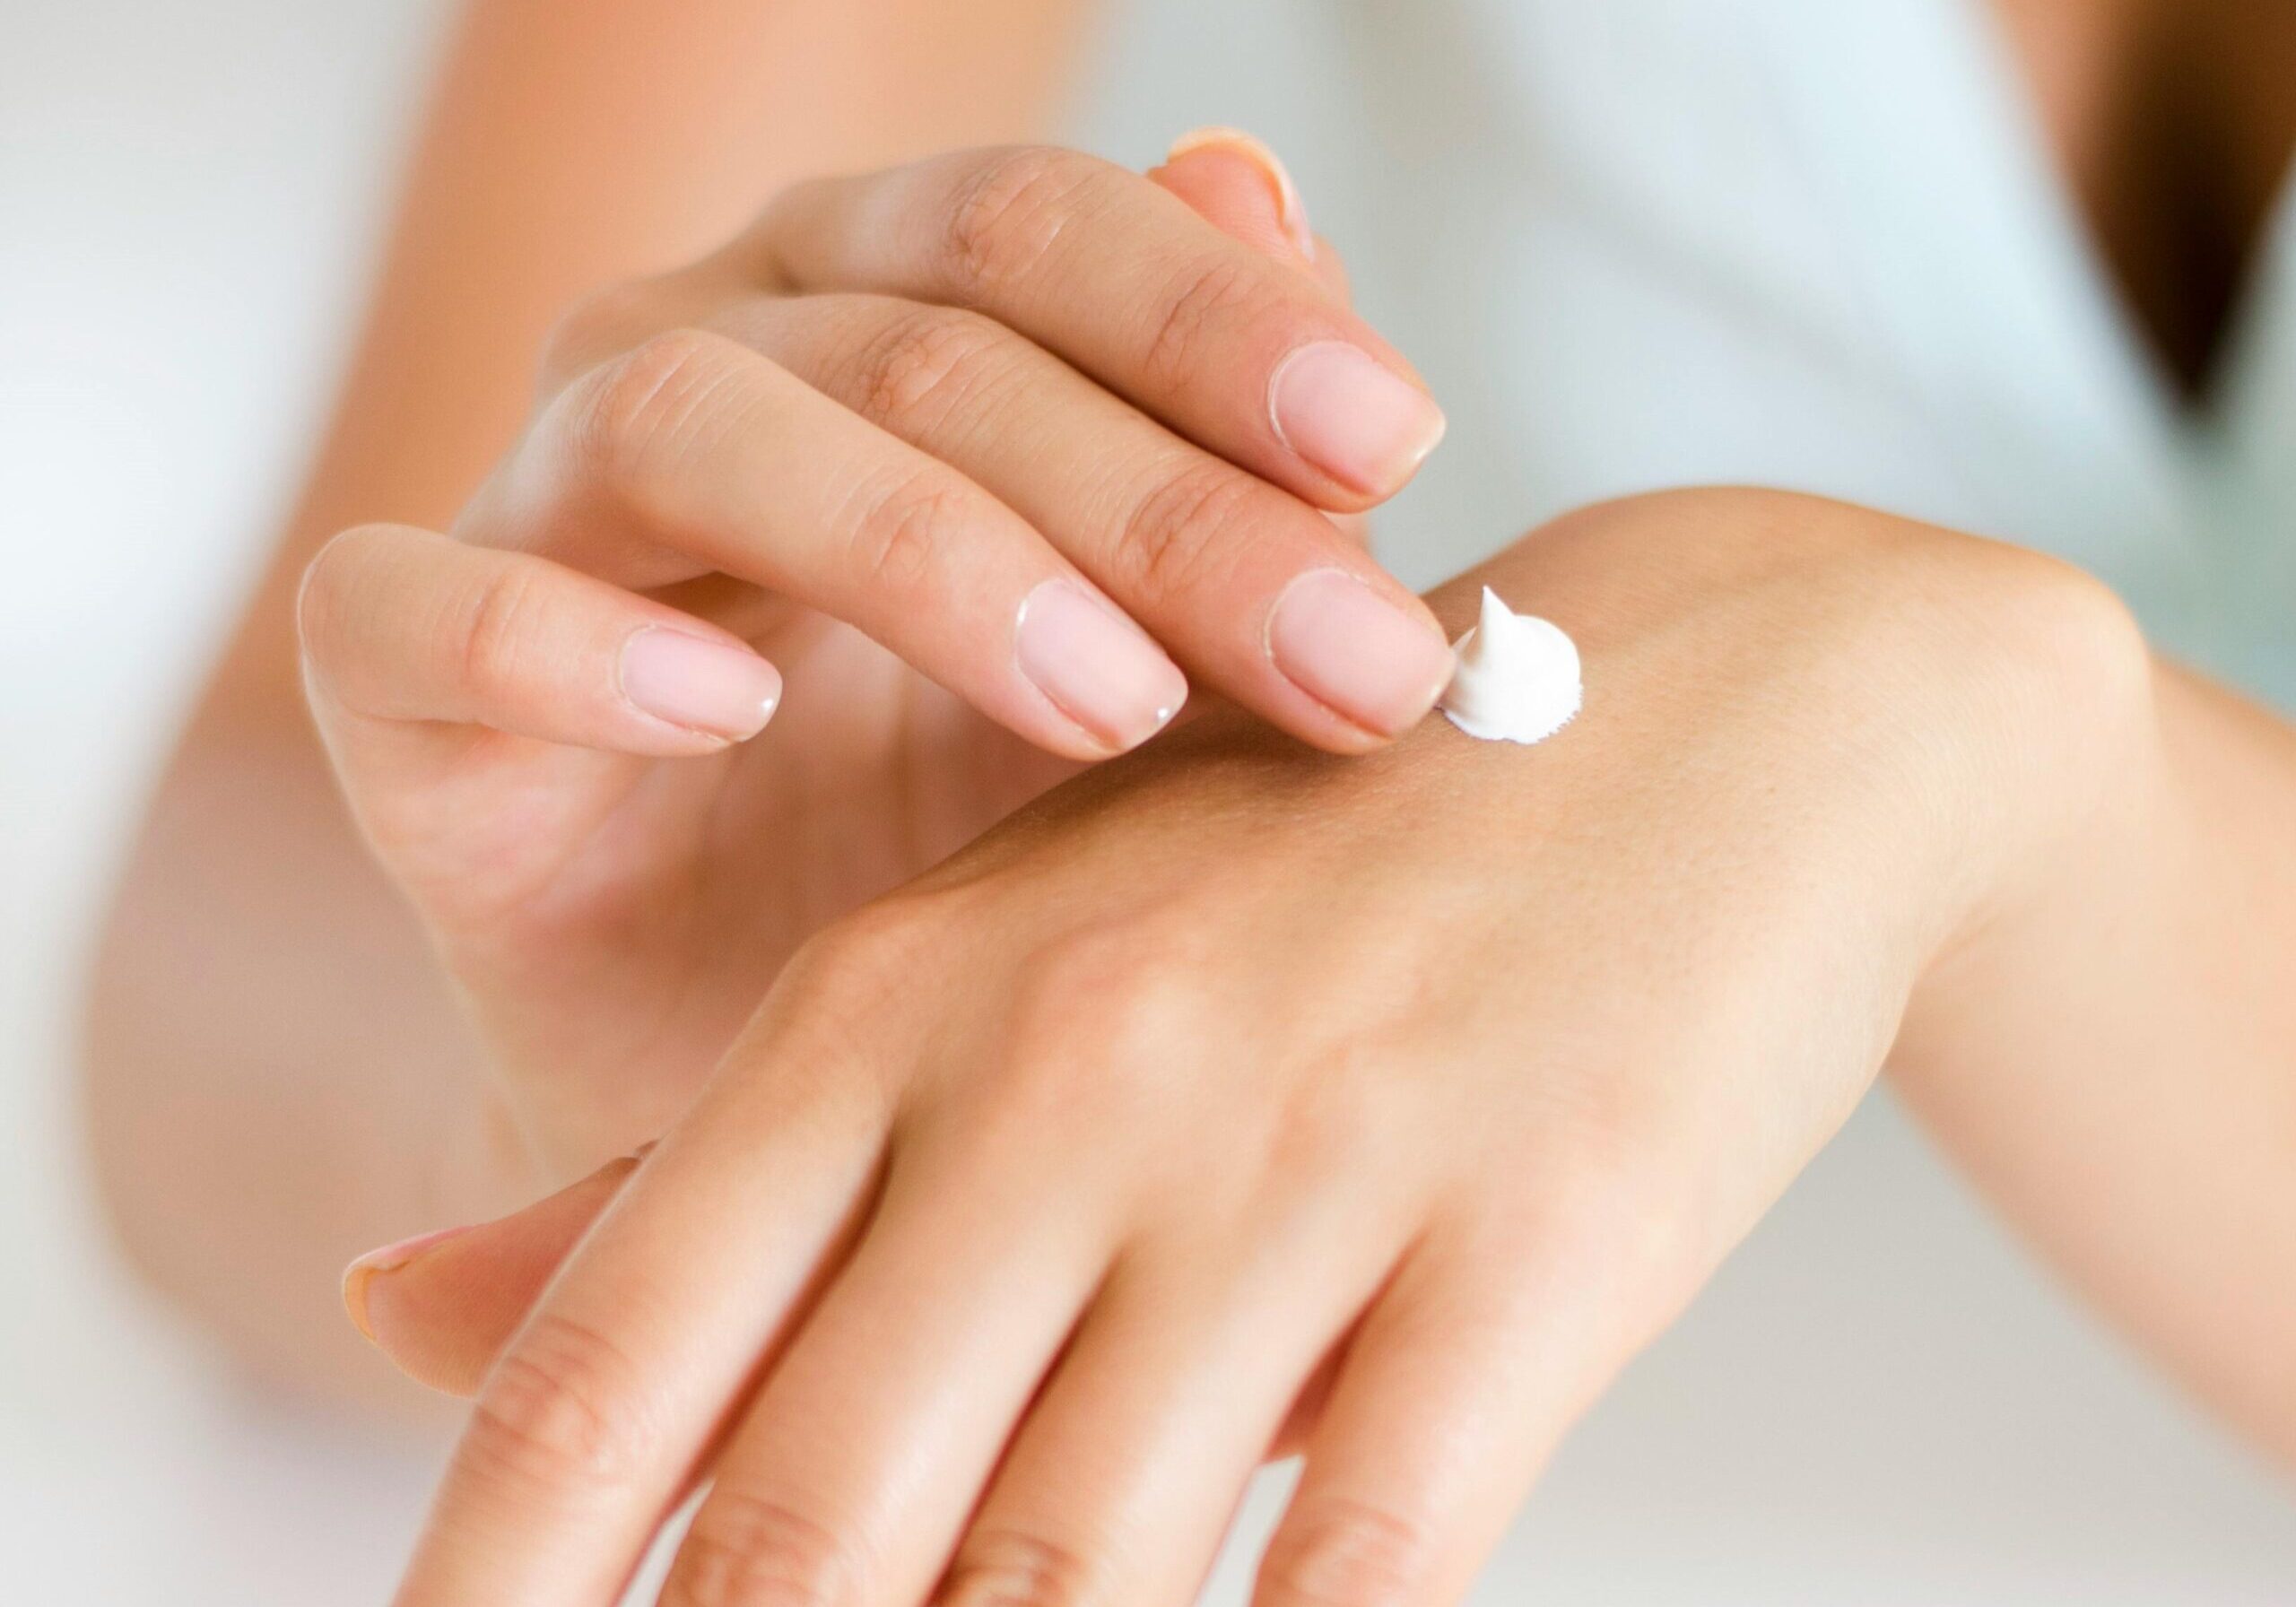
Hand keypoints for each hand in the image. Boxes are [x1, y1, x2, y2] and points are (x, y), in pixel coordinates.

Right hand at [295, 134, 1451, 1177]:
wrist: (766, 1065)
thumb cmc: (964, 838)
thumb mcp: (1153, 661)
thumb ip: (1218, 455)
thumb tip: (1267, 187)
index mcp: (877, 310)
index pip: (1036, 231)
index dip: (1214, 321)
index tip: (1394, 449)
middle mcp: (702, 353)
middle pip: (915, 334)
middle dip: (1150, 496)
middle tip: (1339, 662)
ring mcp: (536, 502)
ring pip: (694, 417)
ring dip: (923, 549)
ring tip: (1101, 702)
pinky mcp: (396, 678)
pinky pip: (422, 607)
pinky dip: (571, 640)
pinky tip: (728, 711)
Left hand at [368, 489, 2148, 1605]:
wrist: (1709, 710)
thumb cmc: (1311, 869)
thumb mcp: (991, 960)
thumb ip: (706, 1170)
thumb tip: (388, 1319)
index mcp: (894, 1000)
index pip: (614, 1367)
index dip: (496, 1594)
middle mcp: (1066, 1070)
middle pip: (809, 1521)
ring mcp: (1306, 1151)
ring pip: (1064, 1573)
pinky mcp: (1538, 1235)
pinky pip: (1361, 1564)